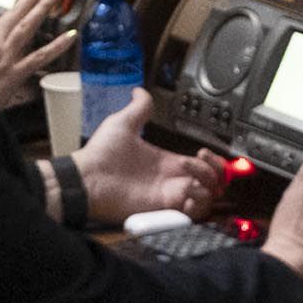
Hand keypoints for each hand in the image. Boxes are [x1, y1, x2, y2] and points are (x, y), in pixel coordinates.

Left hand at [77, 103, 221, 226]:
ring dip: (207, 184)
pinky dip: (198, 201)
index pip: (202, 165)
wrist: (86, 178)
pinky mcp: (164, 208)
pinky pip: (194, 211)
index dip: (211, 159)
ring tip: (191, 176)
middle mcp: (172, 180)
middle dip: (216, 171)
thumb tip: (139, 90)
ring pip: (207, 197)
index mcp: (167, 162)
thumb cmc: (100, 154)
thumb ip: (137, 108)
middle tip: (203, 161)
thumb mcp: (123, 123)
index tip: (204, 151)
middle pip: (211, 182)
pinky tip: (188, 190)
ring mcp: (169, 196)